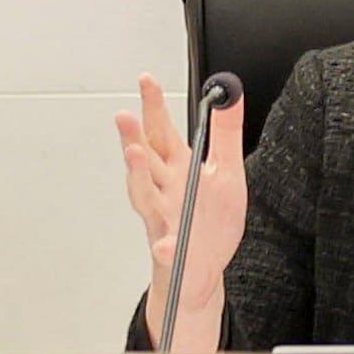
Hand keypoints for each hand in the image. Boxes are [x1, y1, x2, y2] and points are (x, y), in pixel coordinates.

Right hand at [115, 75, 248, 353]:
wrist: (202, 273)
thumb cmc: (210, 223)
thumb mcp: (225, 172)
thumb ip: (225, 133)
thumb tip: (229, 93)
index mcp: (179, 171)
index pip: (162, 132)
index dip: (154, 106)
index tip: (146, 79)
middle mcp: (165, 193)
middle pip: (146, 160)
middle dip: (134, 136)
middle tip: (124, 114)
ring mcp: (164, 223)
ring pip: (145, 198)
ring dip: (137, 176)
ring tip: (134, 154)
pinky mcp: (172, 255)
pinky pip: (166, 252)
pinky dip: (164, 248)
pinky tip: (165, 246)